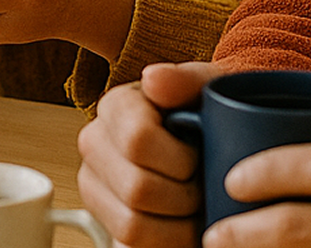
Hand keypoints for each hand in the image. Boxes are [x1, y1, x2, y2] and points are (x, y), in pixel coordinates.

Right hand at [76, 61, 224, 247]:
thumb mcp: (211, 89)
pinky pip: (130, 247)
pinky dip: (165, 243)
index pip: (137, 141)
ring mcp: (94, 185)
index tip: (200, 156)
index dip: (180, 159)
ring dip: (177, 227)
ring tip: (196, 210)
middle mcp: (94, 144)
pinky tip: (182, 226)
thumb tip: (152, 79)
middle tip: (204, 187)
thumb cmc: (212, 116)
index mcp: (115, 106)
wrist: (216, 143)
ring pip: (132, 226)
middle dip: (185, 197)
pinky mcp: (104, 221)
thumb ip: (186, 78)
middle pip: (136, 189)